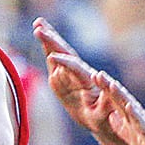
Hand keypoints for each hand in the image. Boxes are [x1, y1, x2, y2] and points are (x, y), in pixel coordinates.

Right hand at [33, 19, 122, 139]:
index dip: (65, 63)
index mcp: (89, 83)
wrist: (105, 120)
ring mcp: (73, 75)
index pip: (76, 69)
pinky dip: (48, 47)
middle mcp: (81, 74)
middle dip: (53, 42)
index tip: (52, 57)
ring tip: (38, 24)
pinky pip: (55, 60)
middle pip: (66, 55)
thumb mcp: (104, 117)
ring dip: (49, 39)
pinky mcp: (66, 78)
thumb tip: (104, 101)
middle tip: (39, 28)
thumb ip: (103, 108)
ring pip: (60, 53)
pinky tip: (41, 34)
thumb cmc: (106, 120)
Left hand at [89, 71, 144, 144]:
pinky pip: (144, 129)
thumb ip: (124, 129)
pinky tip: (128, 107)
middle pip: (124, 103)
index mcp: (135, 126)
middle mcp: (141, 126)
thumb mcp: (136, 143)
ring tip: (110, 84)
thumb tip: (111, 116)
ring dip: (122, 98)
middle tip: (96, 74)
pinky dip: (135, 117)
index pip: (119, 105)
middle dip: (110, 89)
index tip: (94, 77)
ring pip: (133, 112)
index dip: (107, 92)